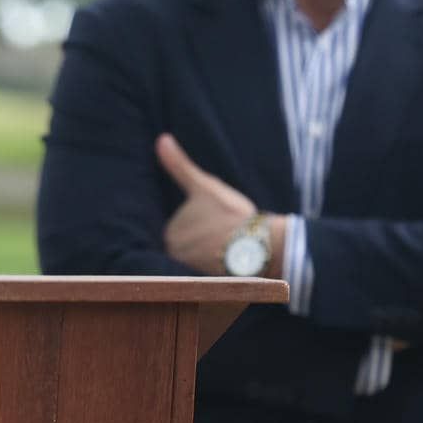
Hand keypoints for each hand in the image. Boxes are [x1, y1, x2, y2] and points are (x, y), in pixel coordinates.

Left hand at [157, 134, 258, 275]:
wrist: (261, 247)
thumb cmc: (232, 215)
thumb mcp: (203, 186)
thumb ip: (178, 165)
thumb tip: (161, 139)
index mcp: (170, 234)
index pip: (182, 227)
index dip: (203, 222)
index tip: (218, 221)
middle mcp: (175, 257)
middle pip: (190, 243)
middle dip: (208, 238)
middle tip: (227, 233)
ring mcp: (192, 272)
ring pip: (202, 257)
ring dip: (215, 252)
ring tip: (232, 246)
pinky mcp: (209, 284)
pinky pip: (210, 273)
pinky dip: (220, 268)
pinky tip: (233, 263)